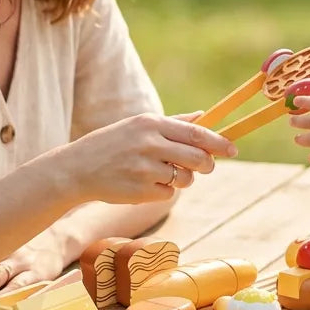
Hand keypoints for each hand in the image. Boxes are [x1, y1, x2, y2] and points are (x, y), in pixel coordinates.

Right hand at [69, 111, 236, 203]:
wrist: (76, 169)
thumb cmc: (112, 144)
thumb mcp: (139, 125)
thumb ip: (173, 122)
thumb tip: (204, 116)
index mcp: (151, 123)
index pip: (196, 133)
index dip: (219, 142)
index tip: (233, 149)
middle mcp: (149, 144)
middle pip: (197, 157)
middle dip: (207, 164)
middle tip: (206, 166)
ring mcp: (144, 169)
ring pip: (185, 178)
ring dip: (183, 179)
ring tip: (163, 173)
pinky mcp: (140, 191)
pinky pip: (169, 193)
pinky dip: (164, 191)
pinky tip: (145, 184)